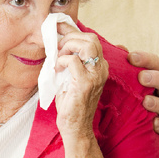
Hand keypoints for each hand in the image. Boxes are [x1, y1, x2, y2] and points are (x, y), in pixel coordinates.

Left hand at [53, 23, 107, 140]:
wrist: (76, 127)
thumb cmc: (72, 104)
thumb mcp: (72, 78)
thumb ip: (71, 62)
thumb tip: (58, 44)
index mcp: (99, 66)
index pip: (92, 39)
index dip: (74, 31)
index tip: (58, 30)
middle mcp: (101, 69)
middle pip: (91, 38)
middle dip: (71, 36)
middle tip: (57, 45)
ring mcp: (95, 76)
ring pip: (86, 45)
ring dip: (68, 46)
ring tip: (58, 56)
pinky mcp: (85, 83)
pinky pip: (73, 61)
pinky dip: (62, 60)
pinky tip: (57, 68)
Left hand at [126, 50, 158, 136]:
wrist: (117, 128)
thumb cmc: (121, 98)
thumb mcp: (118, 83)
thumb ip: (120, 67)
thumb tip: (119, 48)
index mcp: (152, 78)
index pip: (154, 63)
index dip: (146, 59)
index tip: (131, 57)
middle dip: (156, 78)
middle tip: (142, 77)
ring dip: (158, 103)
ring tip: (145, 101)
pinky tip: (154, 123)